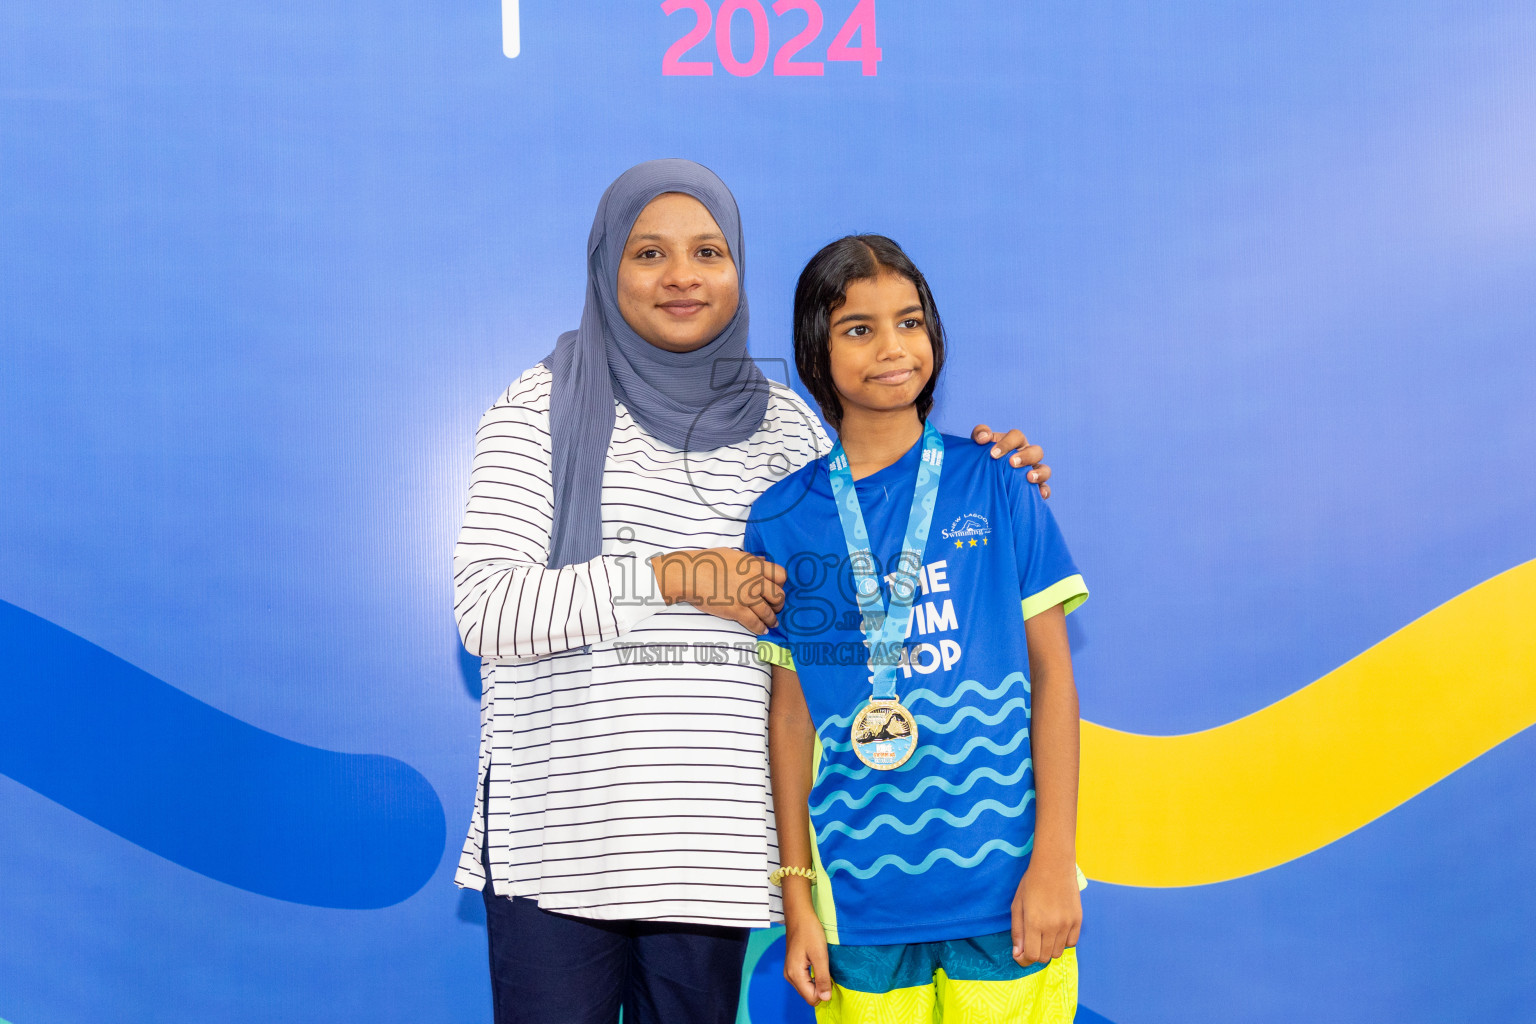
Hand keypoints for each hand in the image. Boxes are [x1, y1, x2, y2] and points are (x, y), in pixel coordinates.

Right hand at [651, 548, 785, 633]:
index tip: (777, 589)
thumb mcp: (732, 554)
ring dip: (772, 619)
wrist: (690, 575)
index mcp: (754, 565)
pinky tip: (763, 630)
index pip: (781, 575)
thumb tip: (763, 560)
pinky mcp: (737, 611)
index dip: (781, 584)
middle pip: (779, 596)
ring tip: (773, 623)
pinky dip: (760, 628)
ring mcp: (747, 597)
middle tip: (776, 608)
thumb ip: (750, 559)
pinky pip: (755, 623)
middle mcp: (755, 581)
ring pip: (768, 612)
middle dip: (779, 604)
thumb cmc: (707, 561)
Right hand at [783, 902, 832, 1005]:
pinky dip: (814, 977)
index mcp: (795, 975)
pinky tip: (817, 964)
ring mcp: (790, 972)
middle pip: (808, 995)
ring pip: (807, 988)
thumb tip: (826, 999)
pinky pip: (805, 980)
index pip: (811, 998)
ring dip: (818, 981)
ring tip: (822, 965)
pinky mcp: (793, 967)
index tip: (830, 975)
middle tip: (827, 969)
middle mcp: (790, 976)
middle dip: (821, 987)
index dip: (824, 991)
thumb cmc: (810, 932)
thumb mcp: (820, 955)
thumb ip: (822, 978)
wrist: (799, 915)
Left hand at [972, 425, 1051, 498]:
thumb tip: (983, 438)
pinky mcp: (1035, 487)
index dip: (1007, 443)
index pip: (1017, 436)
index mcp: (1015, 442)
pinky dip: (1045, 490)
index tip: (993, 454)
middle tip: (1012, 463)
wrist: (982, 478)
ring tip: (1029, 478)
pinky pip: (1045, 488)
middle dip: (1026, 456)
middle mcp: (1027, 455)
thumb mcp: (979, 444)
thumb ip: (980, 434)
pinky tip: (1040, 494)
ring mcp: (1033, 471)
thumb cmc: (983, 457)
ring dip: (1040, 473)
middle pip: (1036, 451)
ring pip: (1045, 469)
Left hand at [1011, 860, 1081, 965]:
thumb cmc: (1031, 883)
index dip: (1024, 959)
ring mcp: (1067, 924)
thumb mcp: (1017, 905)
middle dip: (1035, 954)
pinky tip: (1056, 930)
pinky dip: (1063, 942)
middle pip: (1045, 957)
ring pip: (1058, 952)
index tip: (1020, 954)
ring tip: (1043, 933)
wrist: (1054, 865)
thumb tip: (1018, 954)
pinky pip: (1072, 943)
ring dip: (1049, 948)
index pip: (1031, 956)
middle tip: (1031, 942)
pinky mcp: (1078, 920)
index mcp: (1034, 923)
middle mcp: (1052, 927)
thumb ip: (1017, 932)